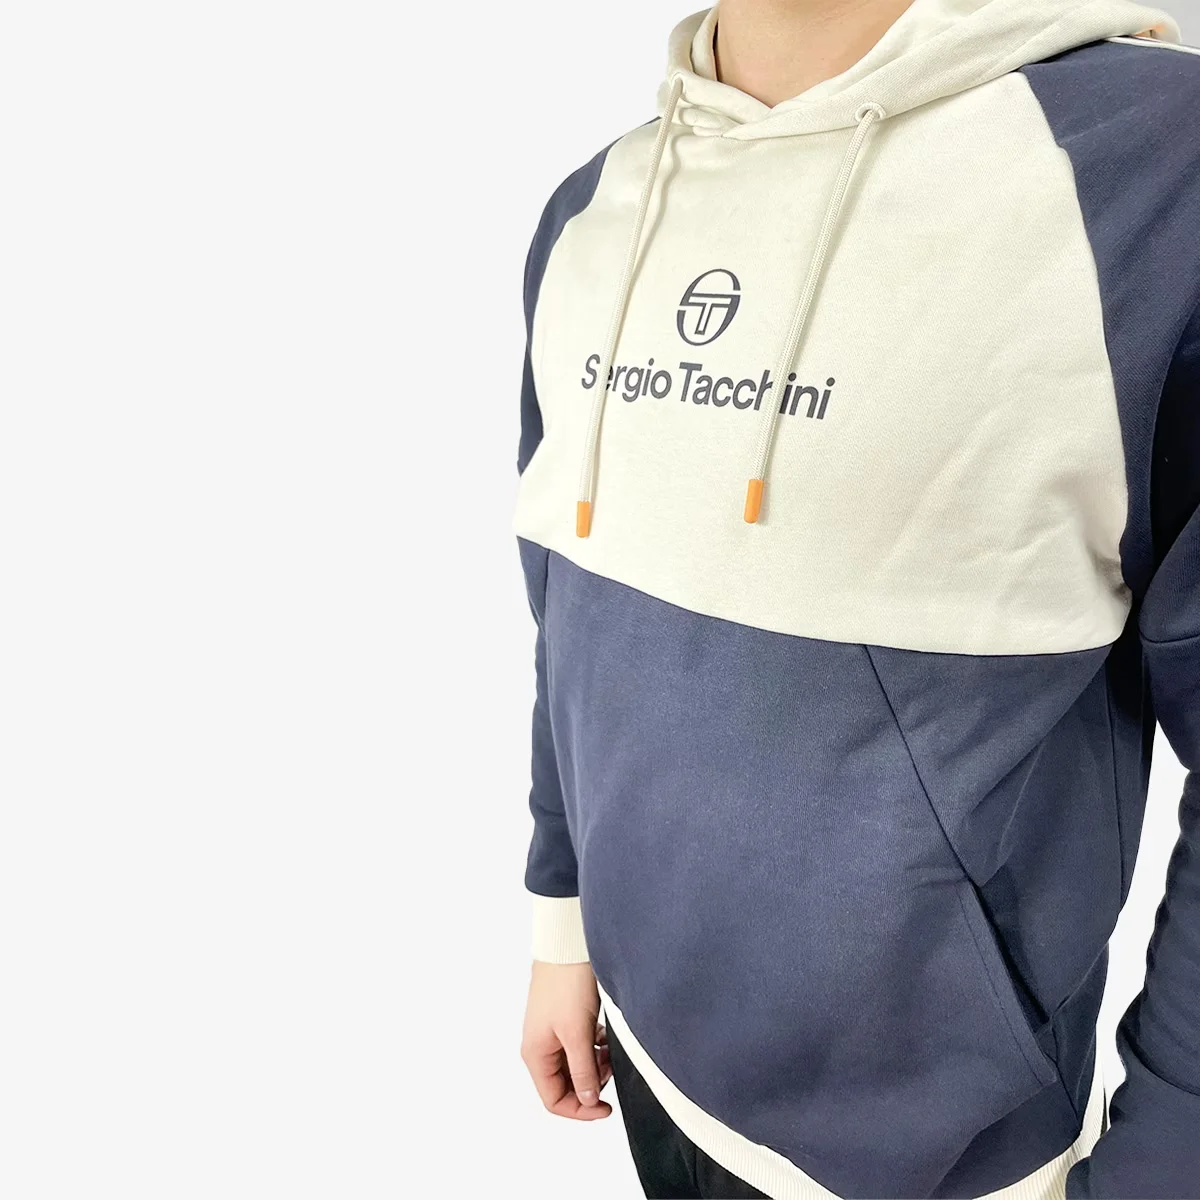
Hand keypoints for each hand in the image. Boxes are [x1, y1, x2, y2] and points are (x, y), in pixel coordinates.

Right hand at [521, 960, 612, 1119]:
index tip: (607, 1108)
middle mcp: (540, 1047)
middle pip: (565, 1084)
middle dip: (591, 1083)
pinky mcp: (564, 1020)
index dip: (581, 1110)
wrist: (567, 946)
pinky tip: (605, 1035)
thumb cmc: (566, 985)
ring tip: (609, 1049)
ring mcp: (551, 1032)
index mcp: (535, 1054)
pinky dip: (595, 1048)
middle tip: (610, 1068)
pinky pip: (580, 1046)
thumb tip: (588, 1102)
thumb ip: (583, 1071)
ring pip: (575, 1065)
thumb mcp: (578, 1034)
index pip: (554, 1100)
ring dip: (595, 1065)